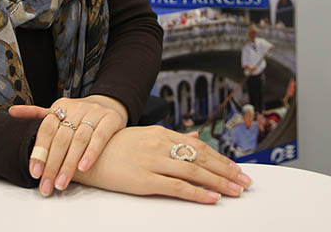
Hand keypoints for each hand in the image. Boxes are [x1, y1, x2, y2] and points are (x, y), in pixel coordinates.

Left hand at [9, 95, 126, 195]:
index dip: (40, 151)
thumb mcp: (58, 112)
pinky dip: (91, 152)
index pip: (46, 130)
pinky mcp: (111, 120)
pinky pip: (100, 137)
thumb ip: (37, 115)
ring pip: (79, 139)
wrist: (109, 105)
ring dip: (69, 163)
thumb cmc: (78, 115)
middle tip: (46, 186)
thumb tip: (12, 112)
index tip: (34, 173)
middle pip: (61, 138)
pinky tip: (83, 168)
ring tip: (61, 183)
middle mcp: (77, 108)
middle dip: (52, 164)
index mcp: (60, 107)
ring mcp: (94, 113)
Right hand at [73, 126, 252, 203]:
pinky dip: (198, 193)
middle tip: (246, 182)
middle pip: (201, 158)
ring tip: (236, 192)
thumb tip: (193, 138)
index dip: (220, 158)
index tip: (237, 169)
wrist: (85, 153)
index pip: (198, 146)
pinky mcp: (144, 179)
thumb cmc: (113, 147)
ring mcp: (152, 161)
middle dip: (226, 171)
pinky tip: (212, 198)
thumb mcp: (143, 137)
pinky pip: (177, 187)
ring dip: (219, 183)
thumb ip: (170, 138)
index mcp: (160, 133)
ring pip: (194, 171)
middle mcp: (159, 144)